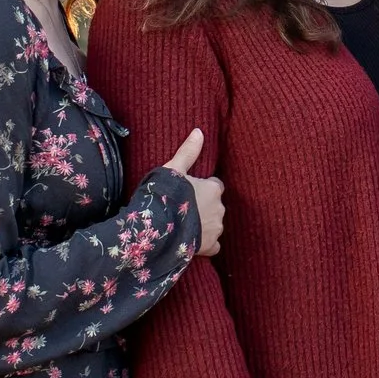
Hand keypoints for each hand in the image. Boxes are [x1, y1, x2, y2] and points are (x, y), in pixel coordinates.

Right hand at [163, 128, 225, 257]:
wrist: (159, 229)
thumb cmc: (166, 195)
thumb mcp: (174, 169)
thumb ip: (188, 152)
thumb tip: (199, 131)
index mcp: (213, 189)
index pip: (215, 185)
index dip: (204, 187)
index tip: (191, 190)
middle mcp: (219, 208)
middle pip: (215, 205)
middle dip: (204, 206)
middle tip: (185, 208)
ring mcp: (216, 229)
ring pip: (215, 224)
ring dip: (205, 224)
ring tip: (186, 225)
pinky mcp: (210, 246)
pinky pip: (213, 245)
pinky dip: (206, 244)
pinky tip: (194, 243)